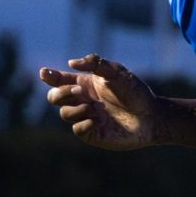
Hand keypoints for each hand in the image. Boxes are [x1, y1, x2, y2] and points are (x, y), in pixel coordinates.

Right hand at [39, 54, 159, 149]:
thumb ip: (96, 64)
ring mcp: (86, 117)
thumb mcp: (117, 72)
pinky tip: (96, 120)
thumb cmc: (135, 92)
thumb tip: (71, 62)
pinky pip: (76, 129)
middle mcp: (83, 100)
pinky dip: (83, 123)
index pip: (60, 80)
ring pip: (64, 113)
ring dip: (77, 109)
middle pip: (54, 97)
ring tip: (96, 109)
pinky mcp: (92, 133)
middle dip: (60, 93)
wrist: (151, 116)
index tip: (44, 73)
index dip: (49, 76)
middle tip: (78, 91)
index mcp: (86, 84)